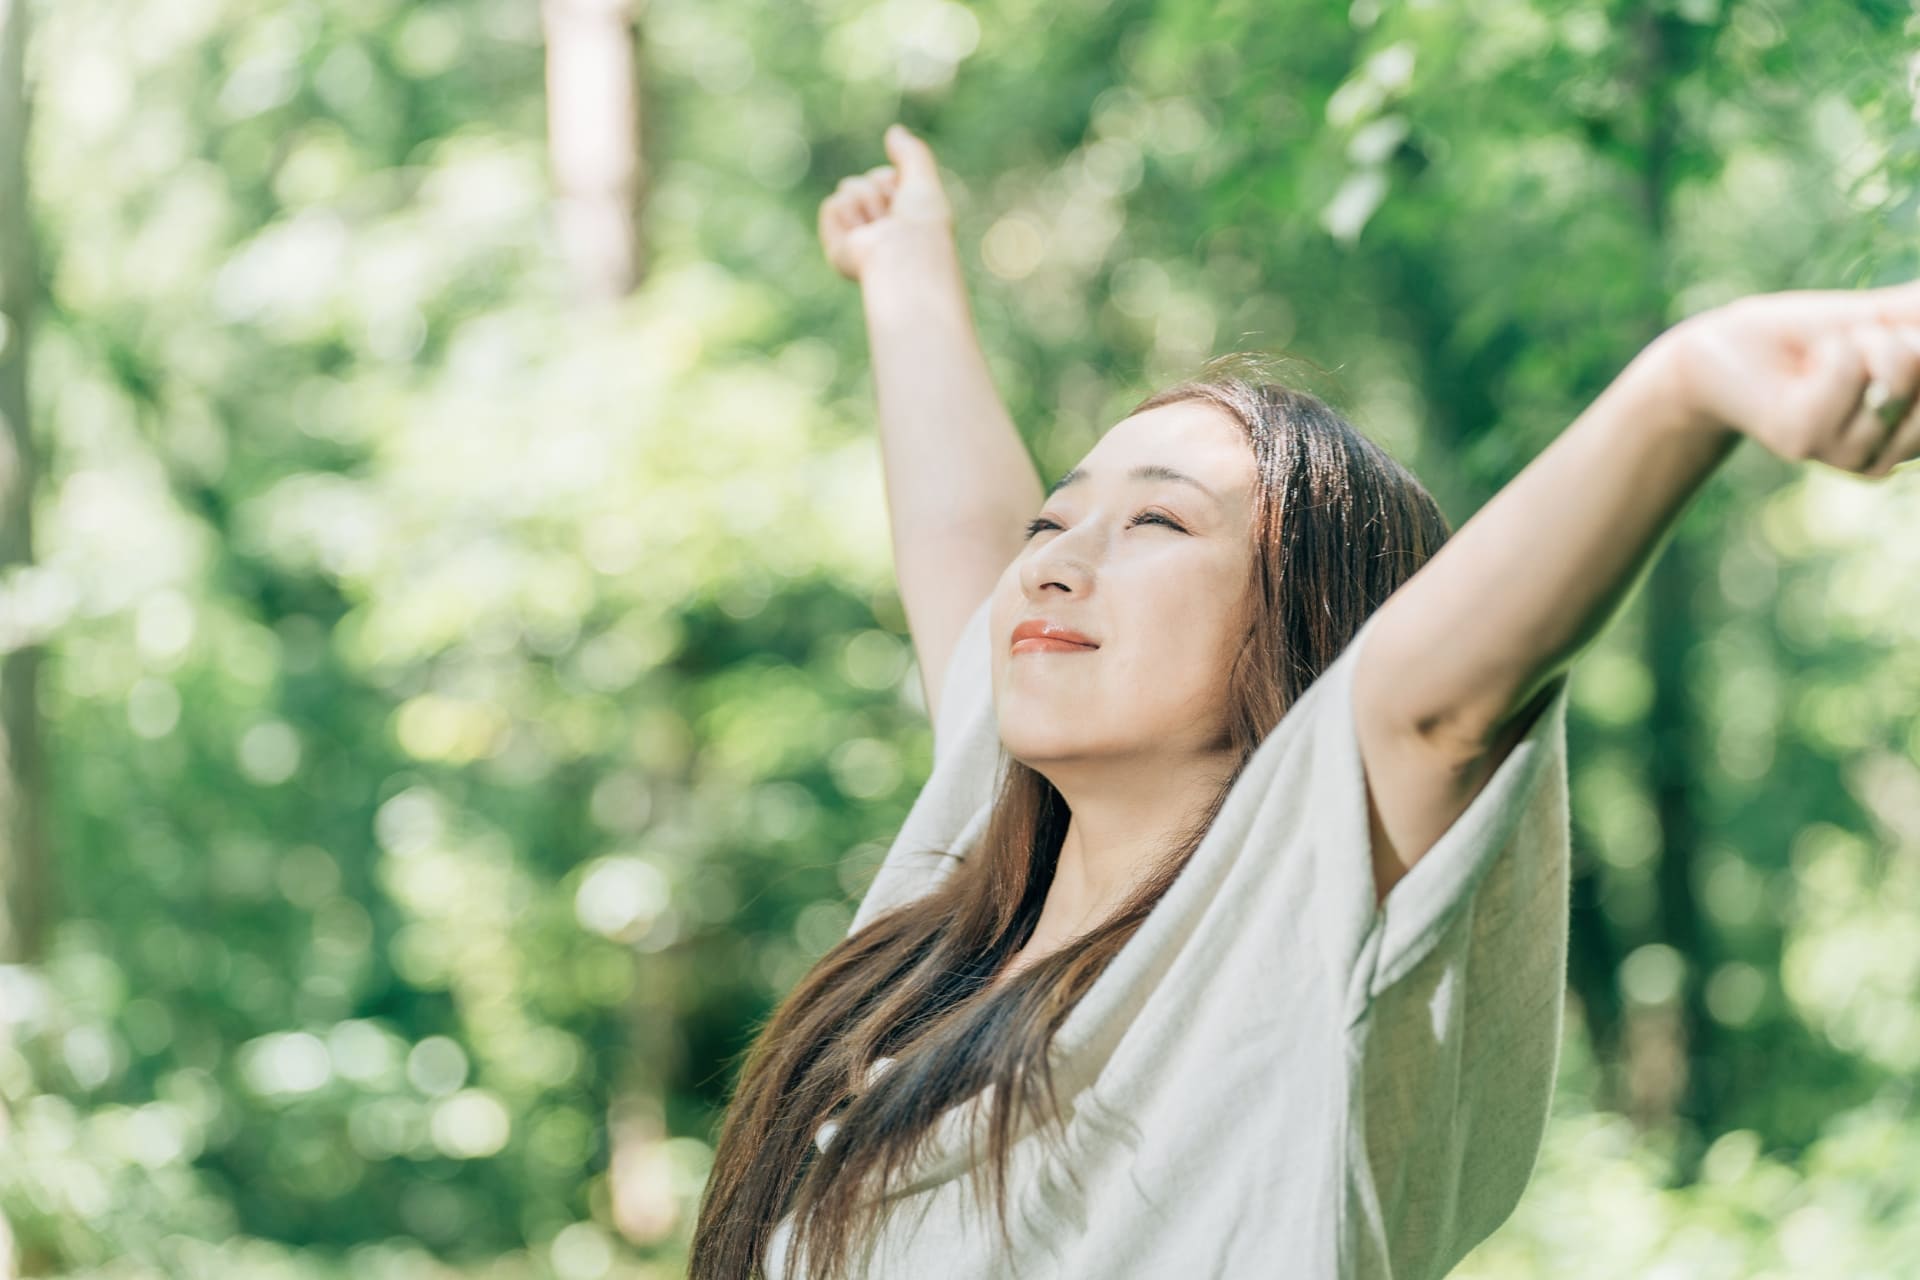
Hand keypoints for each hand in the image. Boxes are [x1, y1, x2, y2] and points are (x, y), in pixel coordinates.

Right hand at [818, 124, 955, 282]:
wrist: (907, 256)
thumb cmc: (923, 225)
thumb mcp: (923, 179)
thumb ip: (911, 153)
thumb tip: (894, 132)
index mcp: (900, 218)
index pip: (884, 177)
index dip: (894, 182)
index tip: (908, 205)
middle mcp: (878, 229)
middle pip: (864, 181)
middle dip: (878, 191)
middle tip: (894, 219)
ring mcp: (857, 237)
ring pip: (848, 189)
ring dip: (867, 203)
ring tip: (880, 230)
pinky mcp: (836, 246)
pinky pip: (833, 204)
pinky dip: (848, 214)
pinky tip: (862, 236)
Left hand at [1658, 280, 1919, 477]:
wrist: (1732, 350)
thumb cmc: (1815, 336)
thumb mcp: (1898, 320)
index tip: (1899, 340)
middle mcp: (1892, 457)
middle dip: (1908, 339)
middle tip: (1860, 347)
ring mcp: (1850, 457)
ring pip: (1901, 367)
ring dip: (1863, 341)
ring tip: (1830, 357)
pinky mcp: (1805, 442)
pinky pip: (1851, 367)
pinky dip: (1835, 347)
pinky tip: (1808, 366)